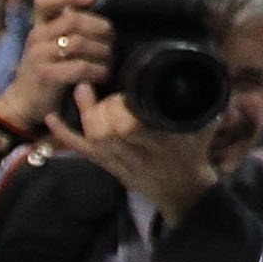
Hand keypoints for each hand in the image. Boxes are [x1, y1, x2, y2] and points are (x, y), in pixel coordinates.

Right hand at [0, 0, 110, 133]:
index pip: (45, 0)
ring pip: (80, 43)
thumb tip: (99, 5)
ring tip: (109, 61)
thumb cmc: (49, 69)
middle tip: (111, 42)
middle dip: (101, 29)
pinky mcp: (46, 75)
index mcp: (40, 25)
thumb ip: (68, 25)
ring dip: (103, 52)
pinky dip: (98, 70)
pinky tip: (103, 75)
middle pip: (74, 20)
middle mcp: (36, 36)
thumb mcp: (52, 43)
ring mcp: (39, 56)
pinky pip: (79, 67)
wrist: (25, 103)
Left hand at [44, 82, 217, 226]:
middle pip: (105, 126)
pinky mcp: (106, 164)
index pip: (129, 121)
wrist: (182, 191)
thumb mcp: (207, 124)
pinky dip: (63, 134)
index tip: (129, 86)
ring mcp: (117, 158)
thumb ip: (209, 99)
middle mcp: (133, 149)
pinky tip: (52, 117)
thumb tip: (211, 70)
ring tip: (83, 89)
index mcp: (158, 138)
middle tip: (109, 88)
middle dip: (103, 105)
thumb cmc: (194, 154)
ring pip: (92, 135)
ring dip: (84, 111)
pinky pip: (80, 149)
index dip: (122, 104)